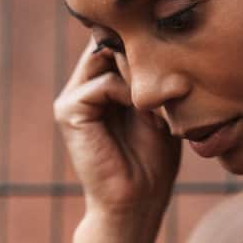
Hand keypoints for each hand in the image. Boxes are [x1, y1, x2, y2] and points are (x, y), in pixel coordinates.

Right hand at [53, 38, 181, 218]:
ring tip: (159, 99)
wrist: (137, 201)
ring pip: (104, 55)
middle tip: (170, 74)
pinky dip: (127, 93)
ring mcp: (73, 98)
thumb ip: (152, 77)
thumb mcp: (160, 108)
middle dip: (141, 52)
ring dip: (138, 71)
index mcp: (102, 83)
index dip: (145, 41)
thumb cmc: (153, 161)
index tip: (175, 57)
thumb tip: (161, 41)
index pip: (118, 41)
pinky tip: (145, 115)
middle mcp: (83, 86)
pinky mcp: (68, 111)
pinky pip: (101, 83)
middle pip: (109, 41)